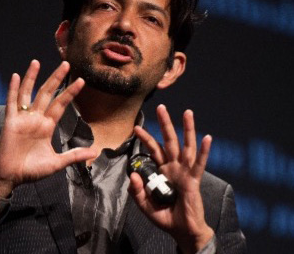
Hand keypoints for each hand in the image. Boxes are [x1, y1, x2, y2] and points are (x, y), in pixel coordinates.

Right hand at [0, 60, 95, 197]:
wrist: (10, 177)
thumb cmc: (32, 170)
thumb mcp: (57, 163)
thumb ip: (74, 155)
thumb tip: (94, 152)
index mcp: (47, 125)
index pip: (61, 104)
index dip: (70, 92)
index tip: (81, 80)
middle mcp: (36, 118)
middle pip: (48, 93)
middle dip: (56, 78)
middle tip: (66, 63)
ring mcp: (23, 118)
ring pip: (29, 93)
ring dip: (32, 78)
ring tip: (37, 62)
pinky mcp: (10, 122)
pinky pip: (11, 103)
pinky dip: (13, 89)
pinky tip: (15, 76)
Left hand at [128, 105, 213, 253]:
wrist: (183, 231)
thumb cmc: (166, 217)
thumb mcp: (145, 206)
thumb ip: (137, 192)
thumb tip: (132, 175)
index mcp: (162, 170)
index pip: (153, 150)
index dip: (146, 138)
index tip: (136, 128)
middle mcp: (174, 166)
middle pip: (169, 140)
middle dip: (165, 124)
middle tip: (161, 107)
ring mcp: (185, 171)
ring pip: (186, 146)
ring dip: (188, 129)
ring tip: (187, 112)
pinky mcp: (194, 180)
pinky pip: (199, 163)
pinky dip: (204, 151)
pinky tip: (207, 138)